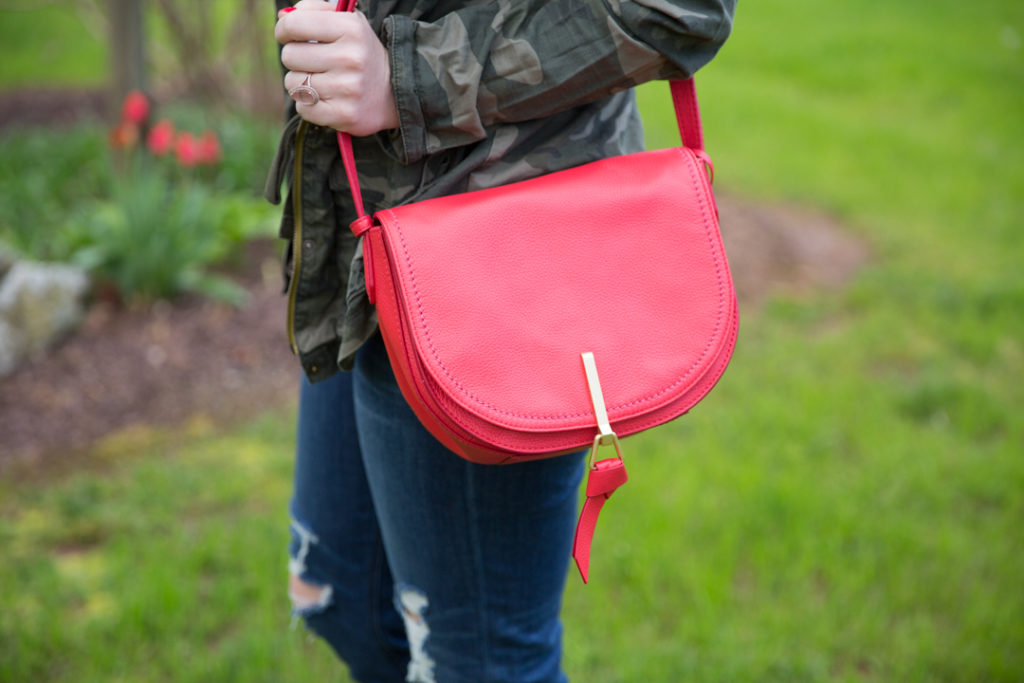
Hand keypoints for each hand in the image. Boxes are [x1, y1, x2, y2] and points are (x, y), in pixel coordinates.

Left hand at [276, 1, 399, 135]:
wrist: (395, 93)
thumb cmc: (361, 53)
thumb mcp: (347, 22)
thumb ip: (315, 11)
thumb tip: (283, 17)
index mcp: (351, 29)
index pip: (294, 25)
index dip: (284, 30)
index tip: (289, 35)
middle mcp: (350, 58)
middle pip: (290, 56)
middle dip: (296, 58)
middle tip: (313, 62)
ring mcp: (347, 89)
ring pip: (293, 84)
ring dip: (301, 83)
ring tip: (323, 81)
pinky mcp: (344, 114)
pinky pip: (303, 109)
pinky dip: (309, 105)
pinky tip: (326, 99)